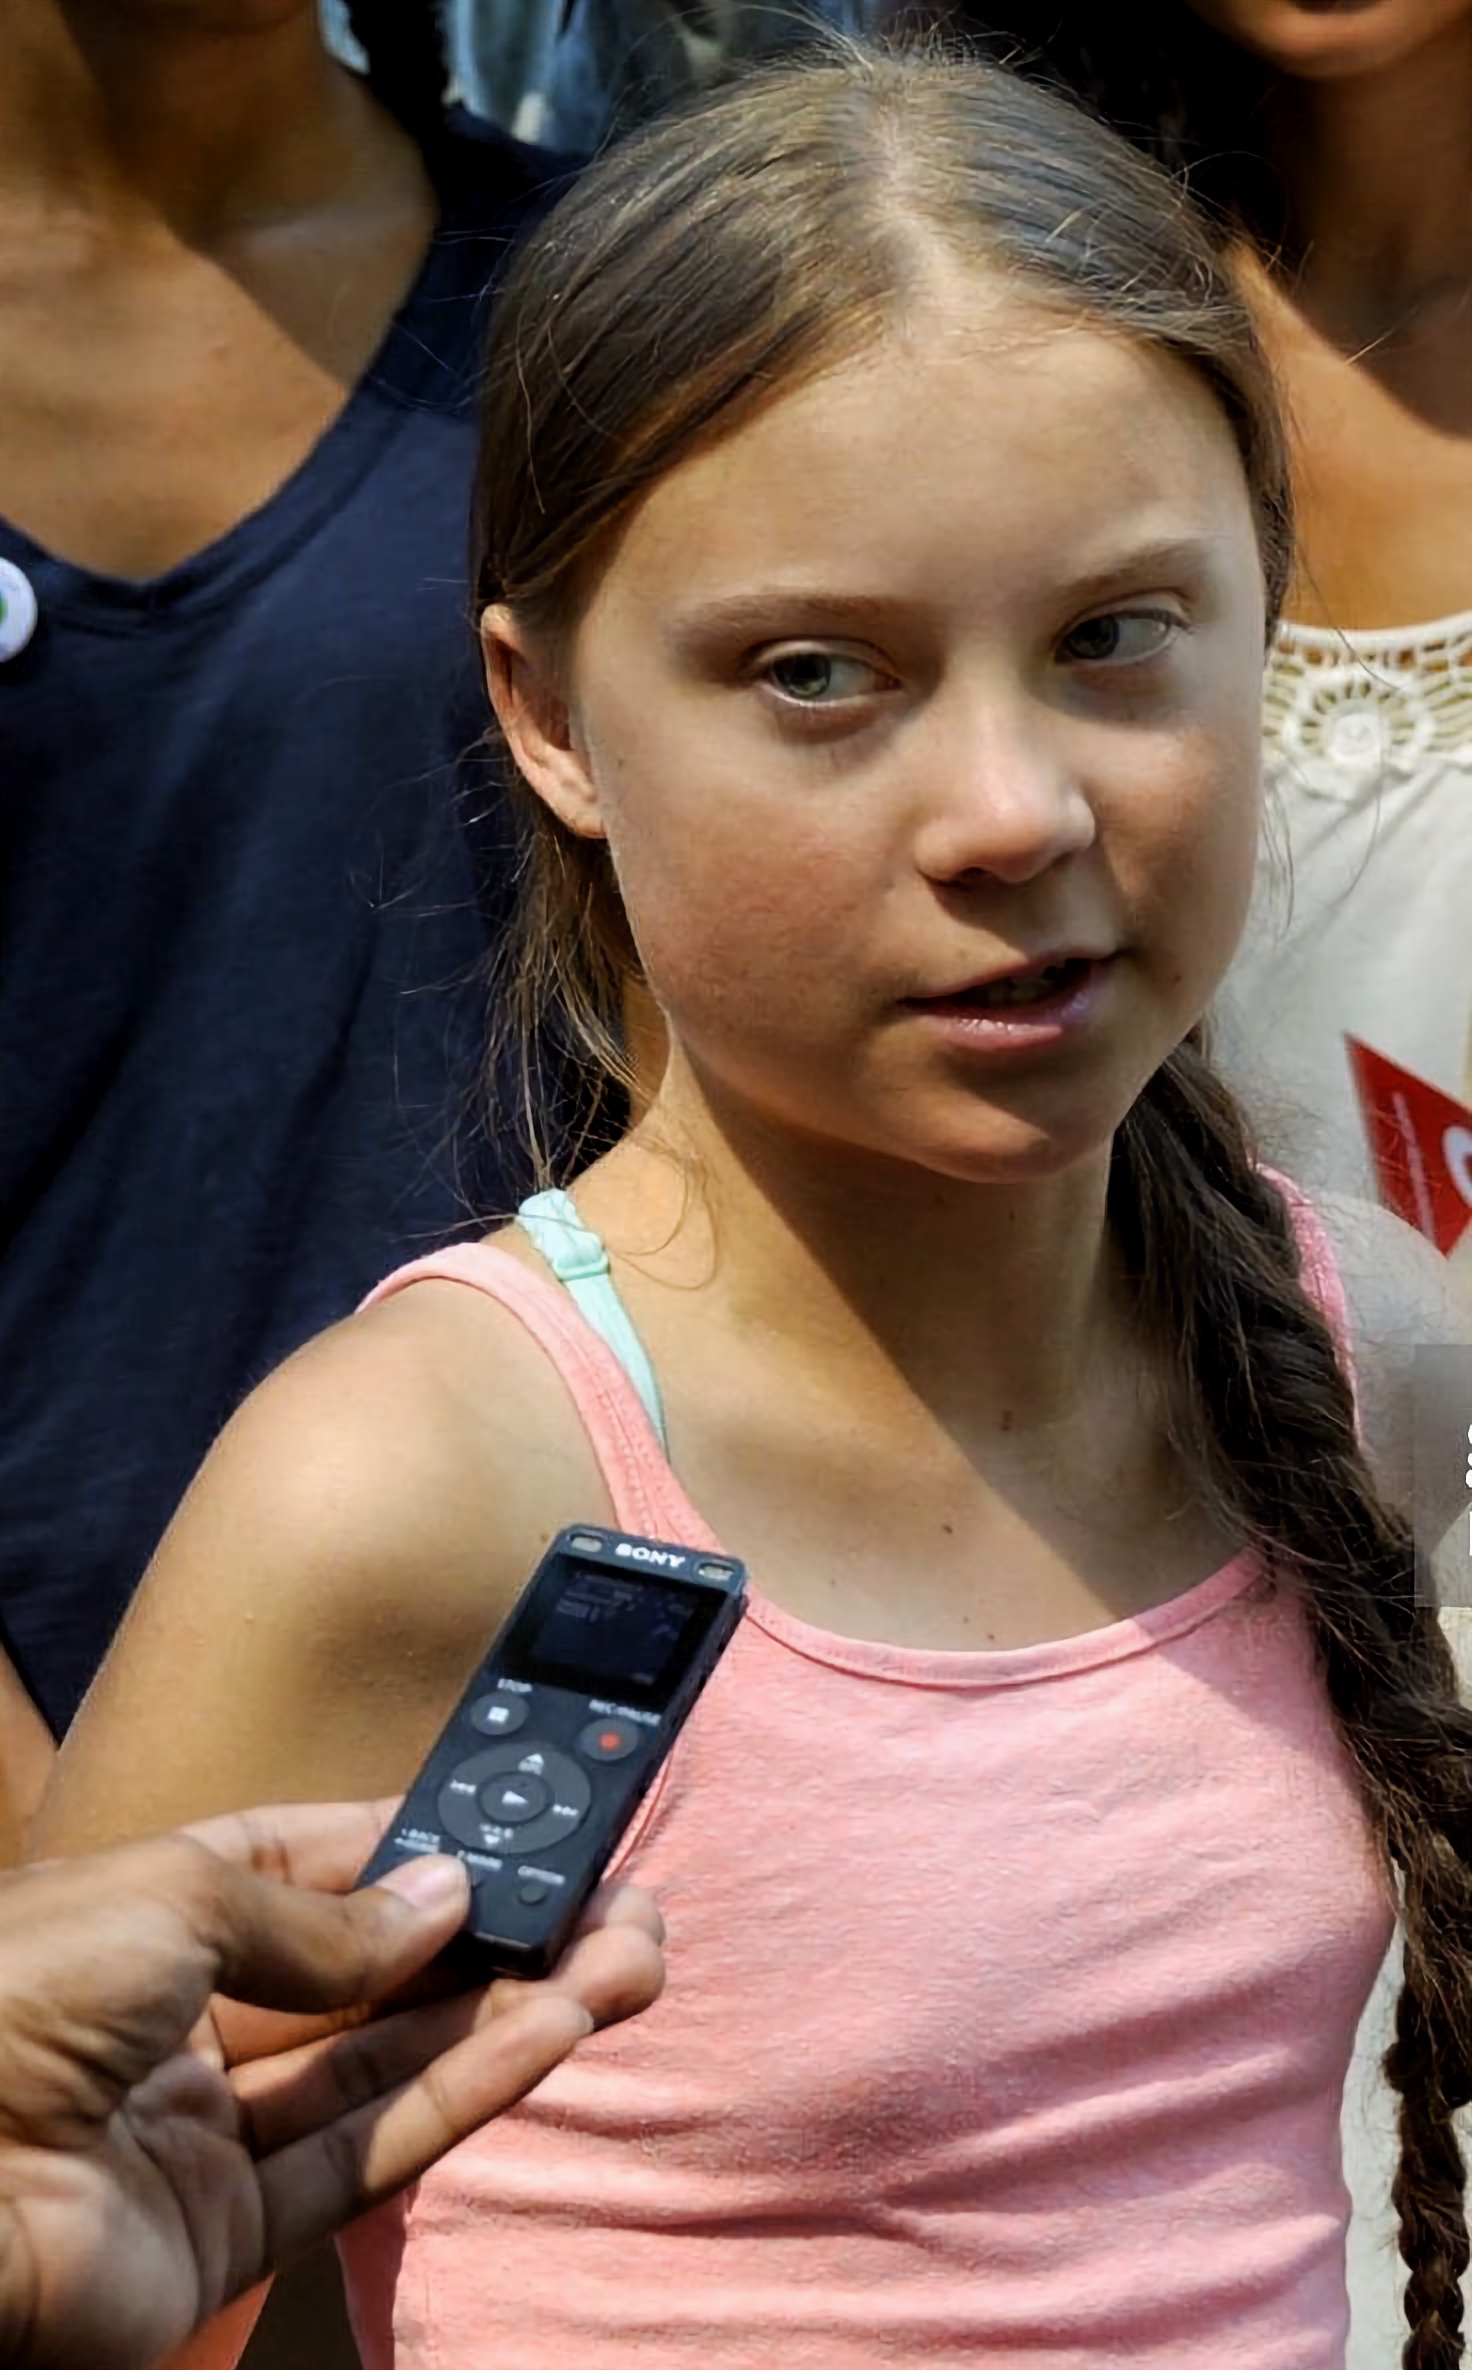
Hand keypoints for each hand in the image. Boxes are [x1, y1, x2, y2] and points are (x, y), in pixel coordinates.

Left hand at [0, 1802, 661, 2368]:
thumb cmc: (14, 2001)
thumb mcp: (175, 1899)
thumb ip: (321, 1916)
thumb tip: (441, 1897)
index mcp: (144, 1917)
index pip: (303, 1867)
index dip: (408, 1845)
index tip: (513, 1822)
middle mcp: (179, 2021)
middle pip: (367, 1975)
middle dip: (491, 1935)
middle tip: (608, 1902)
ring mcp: (206, 2134)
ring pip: (388, 2064)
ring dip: (511, 2010)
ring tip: (624, 1961)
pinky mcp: (230, 2236)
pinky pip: (369, 2153)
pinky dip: (468, 2092)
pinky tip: (554, 2030)